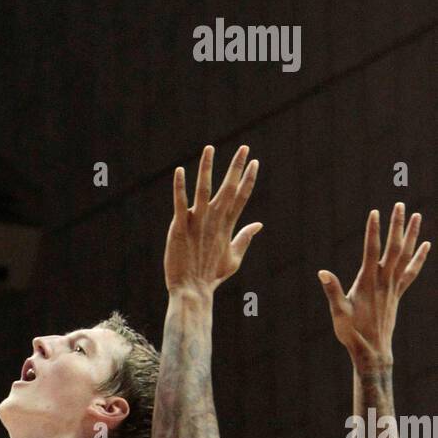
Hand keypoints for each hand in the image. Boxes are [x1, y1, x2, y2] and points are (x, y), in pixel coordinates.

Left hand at [164, 145, 261, 296]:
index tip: (255, 162)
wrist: (192, 290)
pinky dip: (180, 187)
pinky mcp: (180, 227)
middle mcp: (214, 220)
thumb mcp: (233, 258)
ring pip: (204, 190)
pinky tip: (180, 171)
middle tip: (244, 147)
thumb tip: (258, 224)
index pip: (241, 197)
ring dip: (207, 168)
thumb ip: (245, 238)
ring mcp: (197, 222)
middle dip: (236, 167)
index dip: (248, 179)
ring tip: (209, 148)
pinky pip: (180, 203)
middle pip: (228, 189)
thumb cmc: (211, 276)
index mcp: (227, 226)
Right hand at [319, 204, 429, 369]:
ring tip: (417, 216)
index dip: (373, 231)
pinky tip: (425, 245)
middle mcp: (384, 282)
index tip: (375, 212)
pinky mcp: (397, 294)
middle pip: (394, 248)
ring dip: (412, 235)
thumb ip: (332, 291)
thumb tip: (322, 273)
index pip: (371, 251)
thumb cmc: (352, 333)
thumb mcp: (338, 313)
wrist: (373, 351)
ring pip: (405, 256)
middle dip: (396, 226)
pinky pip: (411, 272)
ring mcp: (393, 287)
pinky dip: (419, 257)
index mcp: (367, 283)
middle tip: (399, 205)